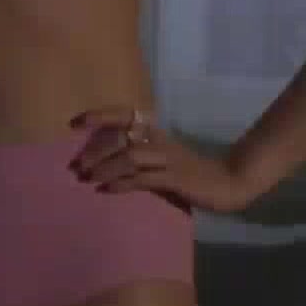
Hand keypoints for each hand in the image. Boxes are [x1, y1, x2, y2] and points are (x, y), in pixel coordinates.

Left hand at [70, 105, 256, 214]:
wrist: (230, 182)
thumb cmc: (193, 173)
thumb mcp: (162, 162)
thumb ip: (138, 160)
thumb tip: (102, 165)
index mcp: (157, 134)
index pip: (125, 115)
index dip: (100, 116)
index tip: (75, 122)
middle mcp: (160, 142)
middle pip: (122, 137)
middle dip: (96, 150)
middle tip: (77, 165)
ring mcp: (169, 159)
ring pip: (130, 157)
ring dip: (105, 167)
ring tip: (88, 178)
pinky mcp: (176, 179)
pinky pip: (144, 179)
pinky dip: (122, 184)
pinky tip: (107, 190)